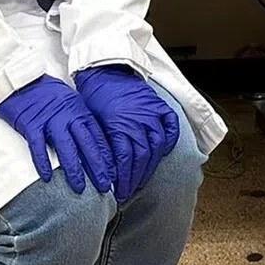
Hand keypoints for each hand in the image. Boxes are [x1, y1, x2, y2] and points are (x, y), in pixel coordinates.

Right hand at [0, 75, 113, 194]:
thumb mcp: (70, 102)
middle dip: (98, 166)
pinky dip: (43, 162)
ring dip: (74, 169)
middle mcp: (68, 115)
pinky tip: (48, 177)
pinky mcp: (31, 125)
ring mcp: (50, 120)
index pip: (97, 135)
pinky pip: (38, 146)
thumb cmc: (47, 93)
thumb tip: (92, 141)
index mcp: (79, 110)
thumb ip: (80, 119)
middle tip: (106, 185)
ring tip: (81, 187)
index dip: (107, 155)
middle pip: (86, 144)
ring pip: (66, 147)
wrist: (22, 80)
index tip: (115, 172)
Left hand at [75, 65, 180, 201]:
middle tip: (130, 191)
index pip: (125, 162)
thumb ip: (103, 146)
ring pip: (157, 146)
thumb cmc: (95, 97)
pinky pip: (171, 124)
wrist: (105, 70)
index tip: (120, 194)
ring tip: (144, 178)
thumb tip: (105, 171)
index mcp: (120, 126)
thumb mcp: (92, 123)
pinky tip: (165, 151)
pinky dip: (171, 139)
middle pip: (142, 157)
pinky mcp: (159, 105)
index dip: (124, 180)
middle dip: (136, 178)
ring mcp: (151, 113)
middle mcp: (138, 121)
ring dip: (151, 166)